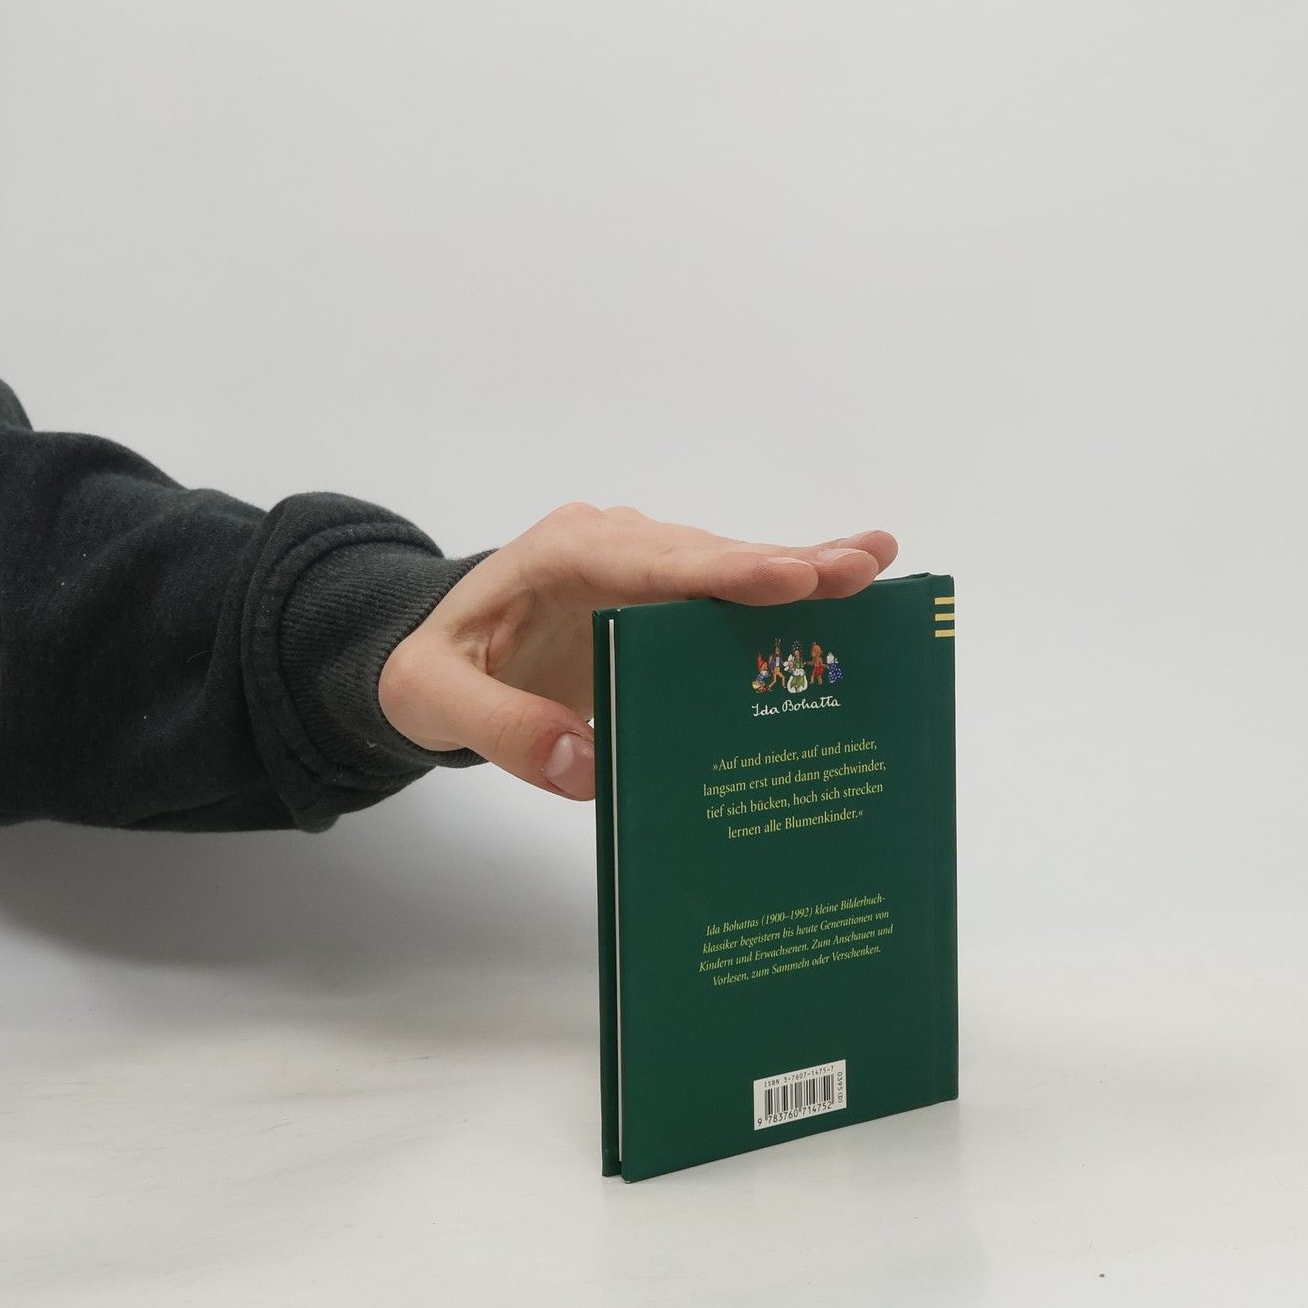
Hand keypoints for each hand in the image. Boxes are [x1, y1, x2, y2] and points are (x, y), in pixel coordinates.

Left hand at [377, 503, 897, 800]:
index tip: (788, 576)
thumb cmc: (431, 669)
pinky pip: (728, 592)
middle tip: (864, 567)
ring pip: (730, 568)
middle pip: (709, 556)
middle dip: (787, 564)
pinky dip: (786, 590)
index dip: (723, 570)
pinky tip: (847, 584)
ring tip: (877, 569)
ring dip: (801, 571)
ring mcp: (644, 563)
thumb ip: (500, 728)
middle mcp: (614, 543)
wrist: (432, 649)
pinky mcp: (663, 594)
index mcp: (561, 553)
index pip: (652, 561)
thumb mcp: (434, 701)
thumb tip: (586, 763)